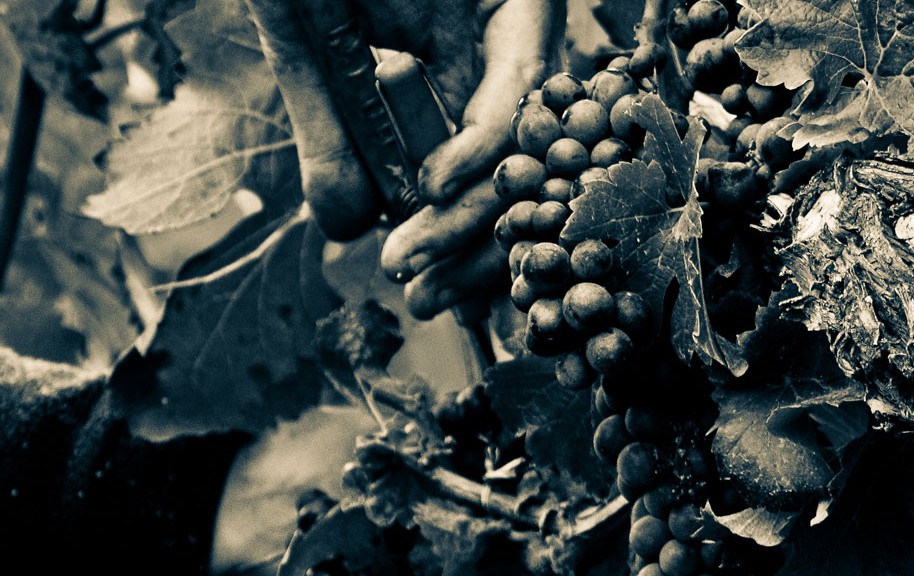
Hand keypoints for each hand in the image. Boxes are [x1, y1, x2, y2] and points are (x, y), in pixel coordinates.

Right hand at [245, 0, 564, 318]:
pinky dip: (484, 136)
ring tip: (424, 261)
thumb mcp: (307, 54)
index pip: (450, 174)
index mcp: (433, 75)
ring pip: (513, 143)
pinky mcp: (526, 9)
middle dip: (462, 241)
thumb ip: (329, 137)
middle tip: (431, 303)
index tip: (413, 288)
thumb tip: (342, 232)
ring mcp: (507, 36)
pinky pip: (519, 83)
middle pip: (495, 172)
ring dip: (472, 209)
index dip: (439, 238)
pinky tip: (443, 179)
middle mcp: (480, 61)